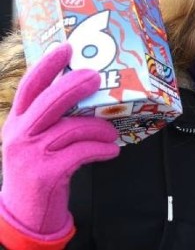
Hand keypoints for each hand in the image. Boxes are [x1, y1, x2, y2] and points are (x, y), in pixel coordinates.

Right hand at [0, 44, 118, 238]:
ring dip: (99, 128)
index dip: (46, 66)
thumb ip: (53, 118)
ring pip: (70, 128)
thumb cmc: (39, 169)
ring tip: (112, 133)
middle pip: (47, 102)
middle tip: (95, 76)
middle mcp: (19, 134)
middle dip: (73, 87)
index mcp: (17, 121)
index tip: (65, 48)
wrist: (26, 212)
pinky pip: (81, 152)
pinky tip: (111, 151)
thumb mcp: (36, 140)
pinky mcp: (45, 173)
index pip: (29, 87)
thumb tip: (88, 93)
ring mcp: (30, 154)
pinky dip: (101, 149)